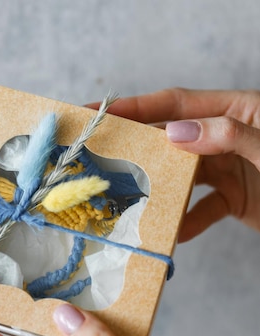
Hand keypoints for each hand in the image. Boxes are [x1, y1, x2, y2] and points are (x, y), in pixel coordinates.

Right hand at [89, 88, 259, 241]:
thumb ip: (229, 134)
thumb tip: (175, 133)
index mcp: (237, 108)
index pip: (176, 104)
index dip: (136, 107)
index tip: (99, 112)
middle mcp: (227, 135)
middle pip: (173, 139)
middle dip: (139, 149)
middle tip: (99, 157)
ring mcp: (232, 166)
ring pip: (184, 174)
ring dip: (160, 187)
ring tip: (128, 199)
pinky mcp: (237, 196)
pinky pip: (205, 207)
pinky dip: (188, 220)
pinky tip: (173, 232)